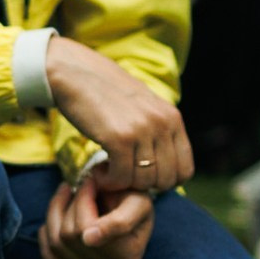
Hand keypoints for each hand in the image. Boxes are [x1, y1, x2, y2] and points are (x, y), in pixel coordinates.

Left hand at [38, 180, 154, 258]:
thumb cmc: (135, 200)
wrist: (131, 206)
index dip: (83, 200)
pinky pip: (49, 256)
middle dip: (71, 203)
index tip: (89, 181)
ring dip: (55, 212)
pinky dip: (48, 232)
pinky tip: (58, 215)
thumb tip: (87, 238)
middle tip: (81, 184)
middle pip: (70, 235)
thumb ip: (120, 221)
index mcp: (129, 254)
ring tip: (67, 192)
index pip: (87, 227)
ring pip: (56, 244)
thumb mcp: (138, 202)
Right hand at [44, 35, 193, 192]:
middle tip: (122, 174)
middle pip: (166, 180)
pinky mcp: (119, 138)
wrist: (74, 73)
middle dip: (143, 185)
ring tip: (107, 170)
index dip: (164, 181)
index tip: (142, 176)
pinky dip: (108, 181)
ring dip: (123, 183)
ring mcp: (142, 130)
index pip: (185, 170)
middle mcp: (162, 124)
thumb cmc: (105, 93)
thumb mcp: (143, 107)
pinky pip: (121, 177)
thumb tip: (164, 168)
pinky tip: (98, 170)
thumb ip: (158, 131)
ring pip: (143, 181)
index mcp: (172, 118)